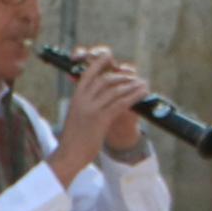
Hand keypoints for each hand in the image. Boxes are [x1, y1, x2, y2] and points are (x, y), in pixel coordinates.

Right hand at [51, 48, 148, 173]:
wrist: (68, 155)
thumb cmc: (73, 138)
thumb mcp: (75, 116)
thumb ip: (84, 104)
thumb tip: (94, 95)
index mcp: (76, 98)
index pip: (87, 74)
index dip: (99, 63)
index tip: (108, 55)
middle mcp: (82, 100)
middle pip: (104, 79)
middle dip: (121, 75)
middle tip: (133, 76)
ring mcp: (91, 109)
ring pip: (115, 90)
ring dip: (132, 85)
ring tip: (143, 84)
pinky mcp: (100, 120)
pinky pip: (120, 103)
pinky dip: (134, 96)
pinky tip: (142, 93)